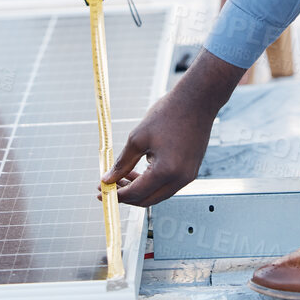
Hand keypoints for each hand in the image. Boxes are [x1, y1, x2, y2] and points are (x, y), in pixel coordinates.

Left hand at [103, 49, 244, 205]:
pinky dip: (151, 183)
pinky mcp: (190, 170)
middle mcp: (180, 179)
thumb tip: (108, 179)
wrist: (197, 100)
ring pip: (158, 194)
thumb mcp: (138, 137)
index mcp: (166, 171)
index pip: (136, 193)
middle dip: (126, 196)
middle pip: (148, 200)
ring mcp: (188, 176)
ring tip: (121, 176)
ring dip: (139, 189)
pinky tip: (138, 171)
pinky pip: (167, 185)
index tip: (102, 191)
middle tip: (109, 186)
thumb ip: (122, 162)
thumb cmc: (168, 114)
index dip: (117, 194)